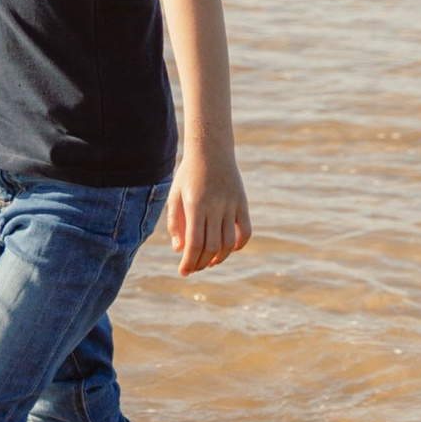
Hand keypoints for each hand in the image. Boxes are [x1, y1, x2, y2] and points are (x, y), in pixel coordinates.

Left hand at [168, 153, 251, 276]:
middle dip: (201, 263)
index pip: (194, 243)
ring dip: (219, 258)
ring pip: (229, 243)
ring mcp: (231, 205)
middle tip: (193, 268)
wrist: (211, 149)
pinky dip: (239, 245)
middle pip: (211, 246)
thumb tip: (180, 249)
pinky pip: (245, 231)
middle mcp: (215, 206)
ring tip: (209, 262)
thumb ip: (175, 223)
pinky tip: (228, 249)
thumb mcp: (175, 195)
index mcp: (195, 205)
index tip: (183, 272)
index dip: (189, 262)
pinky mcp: (242, 203)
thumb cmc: (189, 174)